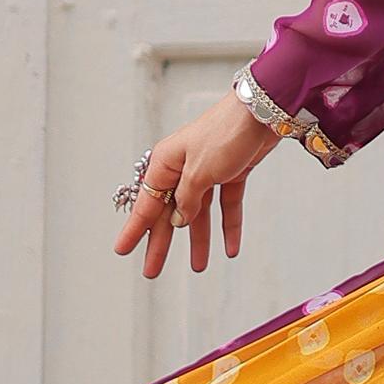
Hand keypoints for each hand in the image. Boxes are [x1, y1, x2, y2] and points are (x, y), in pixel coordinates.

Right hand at [114, 90, 278, 279]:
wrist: (262, 111)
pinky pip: (226, 205)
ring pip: (199, 213)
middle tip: (152, 271)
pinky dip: (229, 225)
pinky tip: (231, 248)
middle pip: (170, 213)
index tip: (121, 250)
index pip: (146, 204)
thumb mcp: (199, 172)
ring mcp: (207, 171)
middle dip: (163, 243)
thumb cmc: (224, 133)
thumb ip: (187, 200)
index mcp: (166, 163)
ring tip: (198, 267)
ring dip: (199, 240)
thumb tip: (179, 221)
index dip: (135, 229)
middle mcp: (183, 168)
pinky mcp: (232, 172)